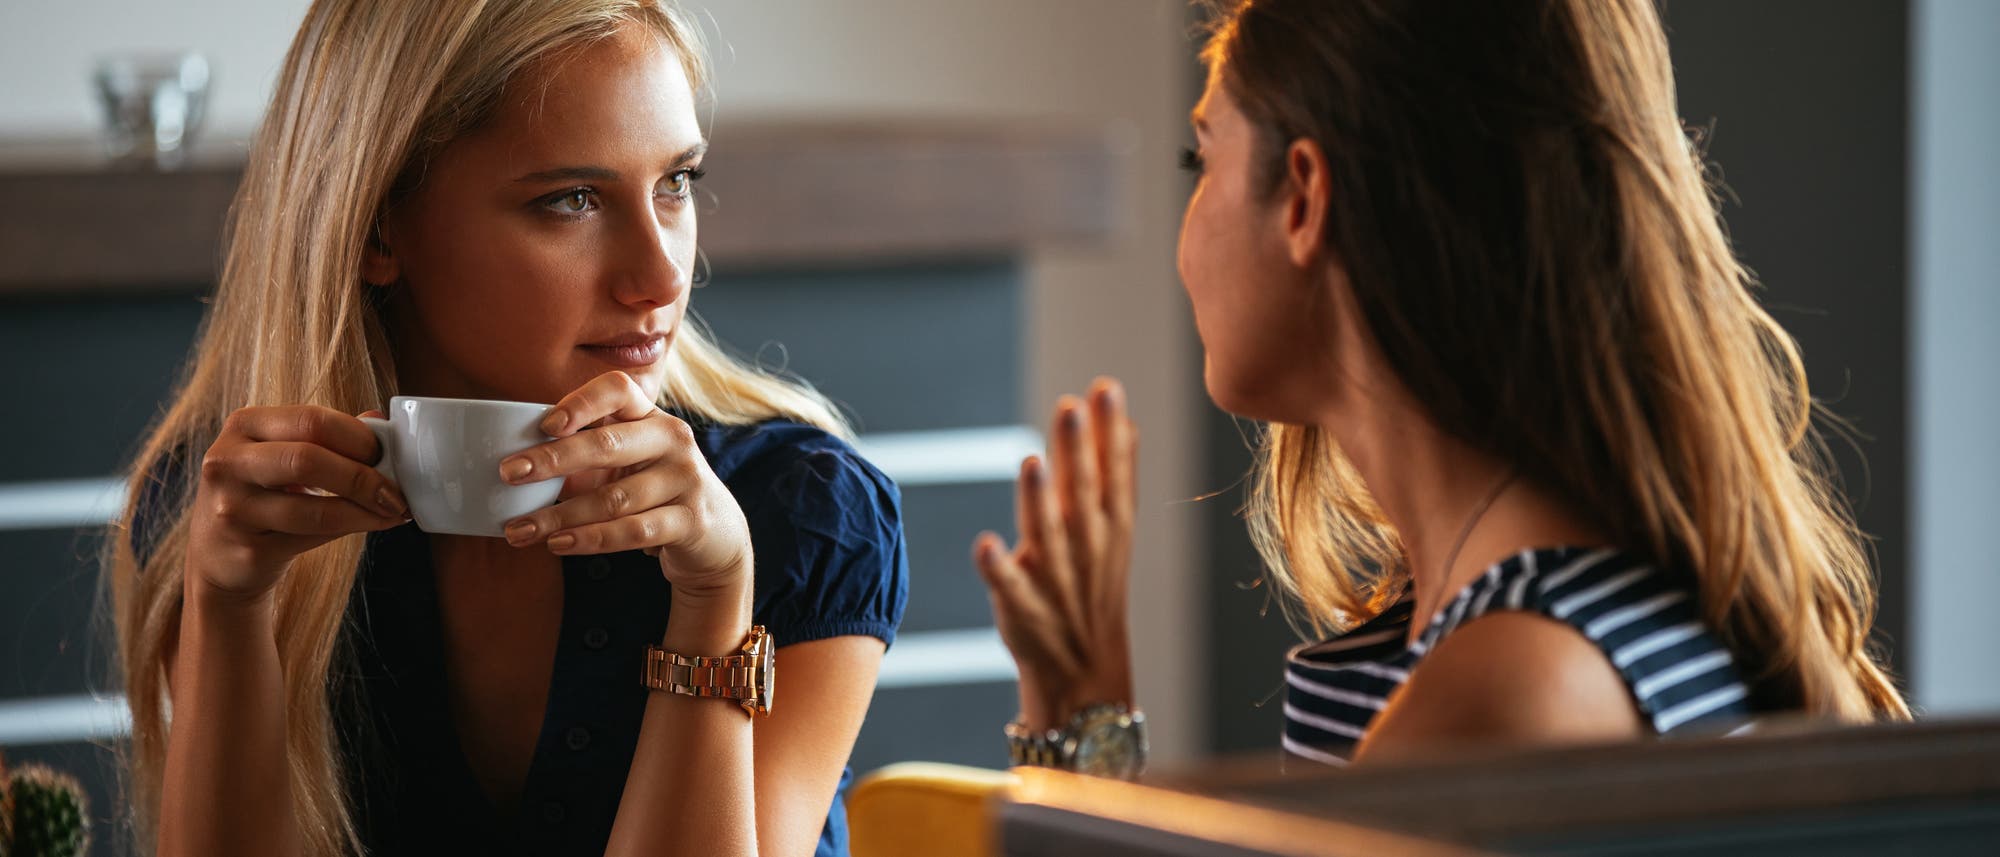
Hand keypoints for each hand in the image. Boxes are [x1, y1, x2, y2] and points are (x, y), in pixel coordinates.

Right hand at [185, 406, 409, 601]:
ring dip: (366, 511)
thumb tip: (382, 420)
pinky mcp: (246, 551)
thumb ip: (330, 435)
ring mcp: (231, 509)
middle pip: (308, 459)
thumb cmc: (266, 493)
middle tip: (396, 491)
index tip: (388, 454)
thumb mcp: (287, 454)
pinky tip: (375, 524)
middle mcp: (228, 462)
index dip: (358, 437)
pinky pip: (313, 538)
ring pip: (315, 509)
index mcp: (244, 425)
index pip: (311, 420)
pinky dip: (353, 529)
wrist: (220, 553)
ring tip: (394, 511)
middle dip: (363, 477)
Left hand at [500, 371, 751, 593]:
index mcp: (650, 416)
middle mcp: (672, 440)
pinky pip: (633, 531)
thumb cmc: (653, 489)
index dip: (580, 403)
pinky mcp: (691, 520)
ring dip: (559, 515)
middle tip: (508, 474)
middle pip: (608, 444)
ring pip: (613, 498)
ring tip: (519, 529)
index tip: (543, 425)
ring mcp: (685, 479)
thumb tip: (516, 464)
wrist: (715, 534)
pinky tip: (558, 544)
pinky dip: (591, 539)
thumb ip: (582, 458)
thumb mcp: (625, 464)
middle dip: (553, 459)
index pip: (618, 390)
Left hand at [973, 377, 1137, 731]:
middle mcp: (1086, 550)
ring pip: (1048, 536)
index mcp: (1110, 528)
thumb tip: (1125, 421)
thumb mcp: (1115, 533)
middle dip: (1078, 452)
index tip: (1105, 388)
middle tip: (1072, 405)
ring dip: (1040, 501)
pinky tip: (986, 545)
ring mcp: (1054, 580)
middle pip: (1083, 496)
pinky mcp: (1022, 609)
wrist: (1084, 673)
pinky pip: (1009, 589)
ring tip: (1033, 461)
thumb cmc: (1093, 591)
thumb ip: (1118, 475)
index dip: (1110, 432)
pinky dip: (998, 569)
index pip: (1113, 473)